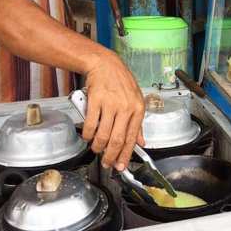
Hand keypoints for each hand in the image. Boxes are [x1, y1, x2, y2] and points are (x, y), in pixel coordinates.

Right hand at [80, 51, 144, 171]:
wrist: (106, 65)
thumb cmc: (121, 83)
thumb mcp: (136, 101)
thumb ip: (138, 123)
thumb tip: (141, 142)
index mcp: (138, 109)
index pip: (132, 138)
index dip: (126, 155)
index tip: (121, 165)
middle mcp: (126, 108)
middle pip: (117, 140)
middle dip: (111, 156)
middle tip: (106, 164)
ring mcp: (110, 104)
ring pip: (103, 135)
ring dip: (98, 147)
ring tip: (97, 150)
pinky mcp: (96, 101)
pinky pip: (91, 124)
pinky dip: (88, 135)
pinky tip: (88, 137)